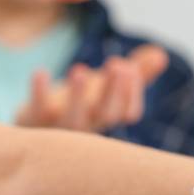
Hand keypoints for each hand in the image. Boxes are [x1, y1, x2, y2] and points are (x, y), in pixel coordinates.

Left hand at [14, 44, 167, 131]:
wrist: (35, 139)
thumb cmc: (77, 107)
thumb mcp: (107, 88)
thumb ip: (134, 73)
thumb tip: (160, 55)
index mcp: (106, 118)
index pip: (127, 113)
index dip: (131, 93)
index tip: (132, 69)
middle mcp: (86, 127)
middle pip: (104, 116)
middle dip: (112, 91)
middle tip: (117, 65)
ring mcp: (59, 128)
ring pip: (72, 120)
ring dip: (76, 96)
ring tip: (78, 70)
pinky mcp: (34, 120)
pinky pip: (37, 111)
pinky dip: (39, 93)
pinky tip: (40, 72)